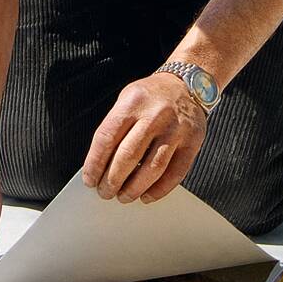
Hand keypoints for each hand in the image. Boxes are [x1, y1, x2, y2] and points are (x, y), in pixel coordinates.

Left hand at [82, 73, 206, 204]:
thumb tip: (99, 166)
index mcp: (133, 102)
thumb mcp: (127, 100)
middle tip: (105, 192)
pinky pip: (176, 173)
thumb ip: (115, 128)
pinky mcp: (193, 142)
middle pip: (128, 156)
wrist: (186, 85)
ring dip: (134, 188)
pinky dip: (159, 189)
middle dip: (112, 180)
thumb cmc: (150, 97)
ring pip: (152, 168)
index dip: (95, 163)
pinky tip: (147, 195)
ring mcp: (176, 129)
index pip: (107, 137)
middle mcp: (155, 115)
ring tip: (124, 196)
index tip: (90, 179)